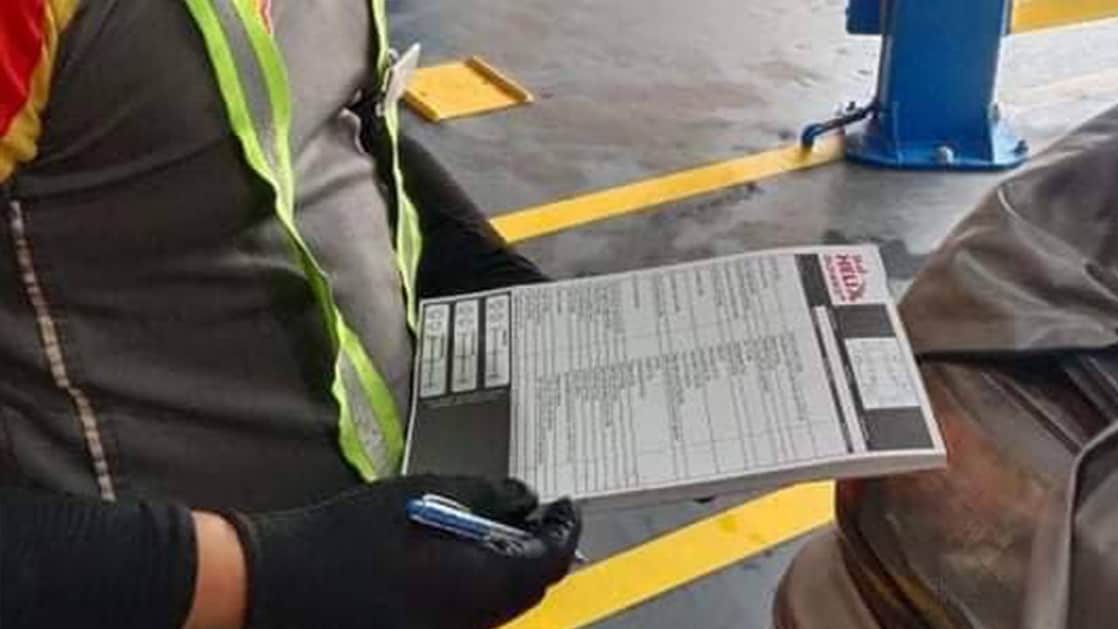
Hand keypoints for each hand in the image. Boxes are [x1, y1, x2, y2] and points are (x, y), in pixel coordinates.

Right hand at [227, 475, 579, 628]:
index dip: (565, 529)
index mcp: (478, 584)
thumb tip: (524, 499)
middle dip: (538, 549)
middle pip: (529, 589)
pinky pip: (472, 617)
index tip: (565, 507)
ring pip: (502, 606)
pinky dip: (480, 588)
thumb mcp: (420, 496)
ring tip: (494, 531)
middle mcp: (473, 623)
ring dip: (509, 569)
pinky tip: (460, 560)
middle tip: (533, 515)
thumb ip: (484, 496)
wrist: (279, 586)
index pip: (549, 560)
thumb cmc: (344, 538)